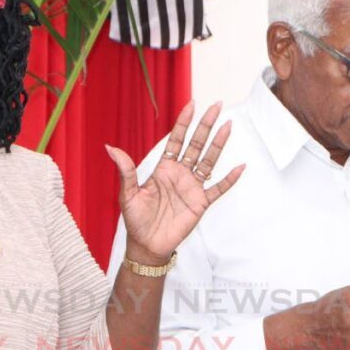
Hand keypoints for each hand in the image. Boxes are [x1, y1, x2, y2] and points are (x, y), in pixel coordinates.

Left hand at [106, 101, 245, 263]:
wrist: (146, 245)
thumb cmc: (136, 220)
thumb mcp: (127, 194)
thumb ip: (125, 170)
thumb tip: (110, 147)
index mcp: (163, 169)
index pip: (176, 140)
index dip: (183, 123)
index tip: (192, 104)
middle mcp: (180, 174)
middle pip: (196, 145)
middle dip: (205, 125)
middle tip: (217, 106)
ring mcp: (192, 188)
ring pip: (208, 161)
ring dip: (218, 144)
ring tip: (228, 126)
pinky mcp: (200, 203)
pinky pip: (218, 189)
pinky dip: (229, 179)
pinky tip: (240, 166)